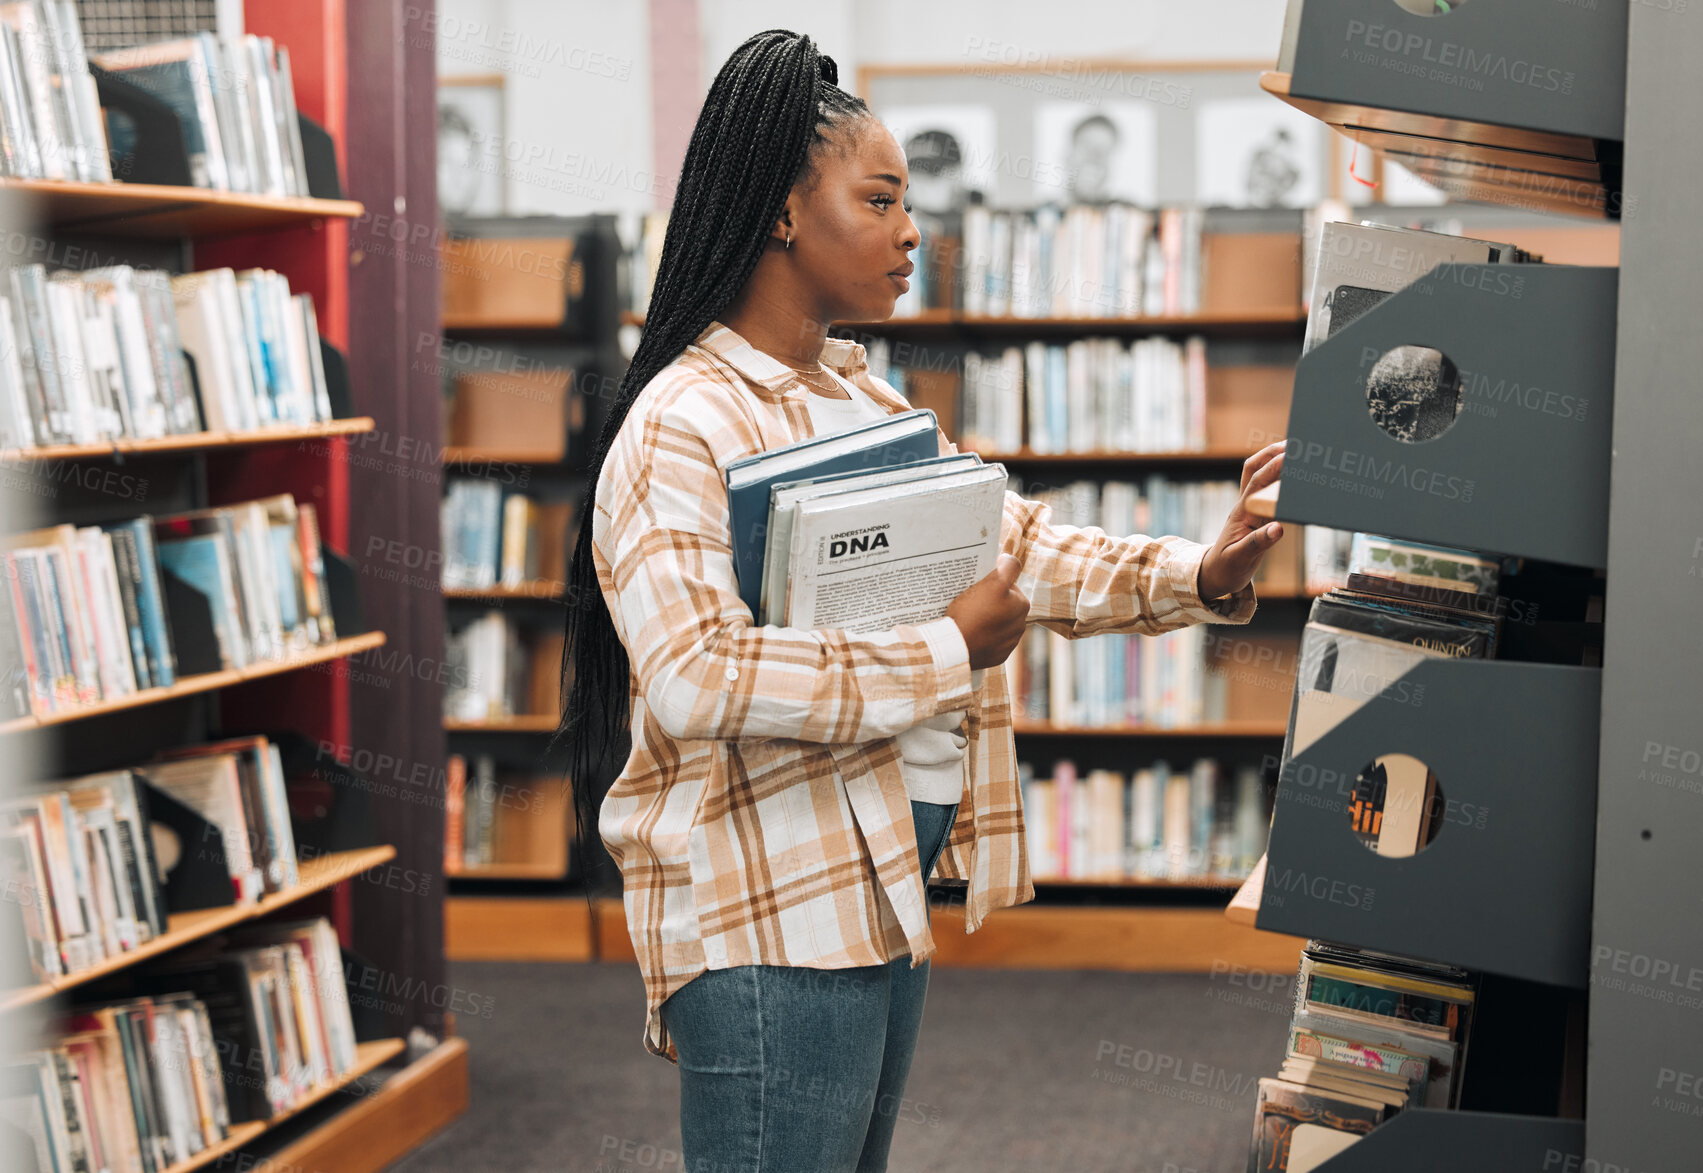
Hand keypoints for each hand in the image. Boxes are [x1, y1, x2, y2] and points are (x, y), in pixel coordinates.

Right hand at [945, 553, 1029, 670]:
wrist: (955, 647)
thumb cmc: (973, 613)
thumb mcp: (993, 583)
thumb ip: (1008, 567)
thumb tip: (1011, 560)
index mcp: (1022, 606)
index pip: (1009, 587)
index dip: (993, 584)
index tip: (979, 588)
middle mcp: (1020, 626)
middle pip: (1003, 605)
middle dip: (991, 602)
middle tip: (972, 602)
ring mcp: (1008, 643)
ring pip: (996, 623)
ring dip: (987, 620)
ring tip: (969, 618)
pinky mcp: (996, 656)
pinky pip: (990, 641)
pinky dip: (982, 636)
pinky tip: (971, 633)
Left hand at [1198, 441, 1286, 600]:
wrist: (1215, 575)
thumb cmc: (1226, 568)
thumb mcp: (1241, 559)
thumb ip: (1258, 543)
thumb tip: (1279, 528)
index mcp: (1242, 513)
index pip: (1258, 483)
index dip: (1274, 468)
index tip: (1291, 455)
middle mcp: (1244, 505)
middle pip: (1254, 469)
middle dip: (1272, 452)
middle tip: (1296, 443)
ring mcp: (1248, 507)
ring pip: (1259, 474)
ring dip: (1274, 459)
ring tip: (1297, 449)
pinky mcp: (1254, 513)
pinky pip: (1266, 487)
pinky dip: (1278, 475)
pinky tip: (1293, 473)